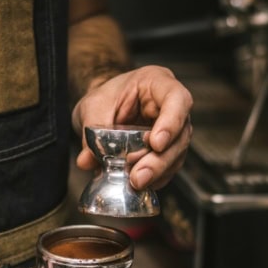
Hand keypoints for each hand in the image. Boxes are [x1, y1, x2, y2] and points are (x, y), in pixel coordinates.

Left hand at [71, 65, 192, 189]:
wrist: (105, 108)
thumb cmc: (106, 97)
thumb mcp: (94, 105)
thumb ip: (92, 129)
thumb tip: (87, 160)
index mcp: (158, 83)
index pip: (177, 99)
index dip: (171, 123)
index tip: (155, 144)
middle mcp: (173, 107)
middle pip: (180, 134)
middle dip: (160, 159)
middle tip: (139, 176)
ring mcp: (174, 130)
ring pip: (177, 154)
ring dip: (157, 172)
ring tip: (135, 182)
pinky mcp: (168, 151)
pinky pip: (168, 167)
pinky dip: (154, 178)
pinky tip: (140, 184)